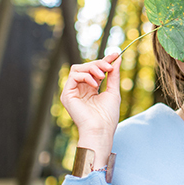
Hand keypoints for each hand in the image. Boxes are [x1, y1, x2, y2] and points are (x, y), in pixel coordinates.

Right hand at [60, 52, 121, 166]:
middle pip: (85, 67)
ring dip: (92, 68)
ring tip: (102, 76)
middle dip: (99, 64)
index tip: (115, 54)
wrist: (101, 130)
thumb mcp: (113, 91)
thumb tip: (117, 58)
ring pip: (78, 69)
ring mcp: (72, 92)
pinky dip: (85, 76)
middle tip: (109, 66)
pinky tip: (95, 84)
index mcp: (90, 90)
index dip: (104, 61)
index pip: (95, 70)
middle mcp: (80, 89)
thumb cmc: (107, 116)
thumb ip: (114, 75)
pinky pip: (73, 76)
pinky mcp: (67, 94)